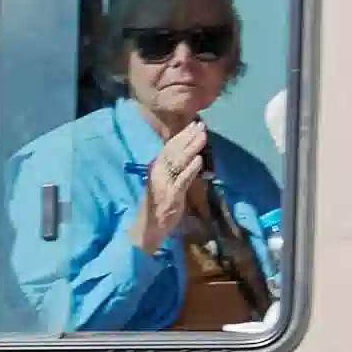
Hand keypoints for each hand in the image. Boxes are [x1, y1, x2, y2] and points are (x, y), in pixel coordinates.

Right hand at [130, 124, 214, 253]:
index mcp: (156, 167)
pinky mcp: (171, 195)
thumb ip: (175, 170)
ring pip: (179, 161)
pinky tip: (199, 160)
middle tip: (202, 125)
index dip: (182, 135)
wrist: (148, 227)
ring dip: (191, 148)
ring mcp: (164, 183)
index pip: (170, 147)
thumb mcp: (165, 183)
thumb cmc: (158, 205)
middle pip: (174, 150)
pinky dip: (191, 169)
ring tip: (203, 136)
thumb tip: (188, 153)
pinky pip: (182, 180)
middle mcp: (158, 172)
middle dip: (188, 137)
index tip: (194, 124)